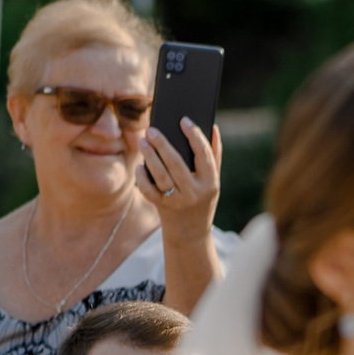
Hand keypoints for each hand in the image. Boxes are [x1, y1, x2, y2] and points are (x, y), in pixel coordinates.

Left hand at [136, 118, 222, 235]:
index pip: (203, 154)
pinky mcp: (162, 208)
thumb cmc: (202, 200)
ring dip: (150, 156)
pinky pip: (149, 191)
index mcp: (210, 183)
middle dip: (162, 144)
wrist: (191, 234)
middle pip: (176, 163)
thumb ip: (214, 155)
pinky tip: (139, 165)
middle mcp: (194, 193)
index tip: (184, 120)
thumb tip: (212, 127)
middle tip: (152, 129)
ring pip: (160, 175)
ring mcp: (177, 201)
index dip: (194, 135)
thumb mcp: (213, 181)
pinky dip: (142, 178)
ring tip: (143, 141)